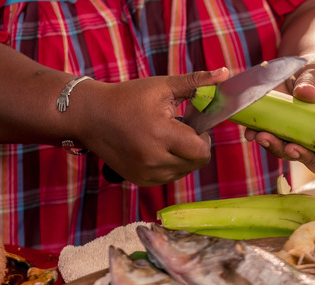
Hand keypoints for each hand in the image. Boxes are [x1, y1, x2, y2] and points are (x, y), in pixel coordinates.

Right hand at [76, 68, 228, 186]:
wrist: (90, 116)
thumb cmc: (128, 97)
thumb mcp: (162, 86)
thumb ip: (196, 82)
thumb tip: (225, 73)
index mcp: (160, 135)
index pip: (202, 150)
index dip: (204, 138)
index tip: (193, 125)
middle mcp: (153, 159)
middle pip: (197, 163)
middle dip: (196, 147)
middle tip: (180, 130)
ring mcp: (146, 174)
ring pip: (185, 171)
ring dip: (184, 157)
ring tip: (165, 138)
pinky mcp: (141, 181)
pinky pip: (170, 177)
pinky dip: (171, 165)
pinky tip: (156, 148)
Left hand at [245, 54, 314, 184]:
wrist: (305, 69)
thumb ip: (312, 82)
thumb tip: (304, 93)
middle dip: (304, 158)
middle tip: (289, 147)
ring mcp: (302, 138)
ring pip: (291, 154)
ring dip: (276, 148)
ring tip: (261, 135)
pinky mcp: (283, 132)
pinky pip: (272, 141)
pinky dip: (260, 137)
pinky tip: (251, 132)